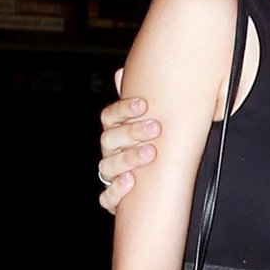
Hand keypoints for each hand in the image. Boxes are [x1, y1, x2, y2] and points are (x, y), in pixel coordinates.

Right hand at [97, 69, 160, 214]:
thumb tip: (123, 71)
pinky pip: (107, 198)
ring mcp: (111, 174)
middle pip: (109, 139)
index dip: (124, 109)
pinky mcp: (115, 198)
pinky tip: (130, 182)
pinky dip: (116, 192)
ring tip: (150, 153)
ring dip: (127, 159)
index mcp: (118, 130)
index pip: (110, 116)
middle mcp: (111, 151)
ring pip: (107, 166)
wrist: (163, 183)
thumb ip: (146, 96)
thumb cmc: (160, 142)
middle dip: (132, 132)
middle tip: (155, 127)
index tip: (144, 103)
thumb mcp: (157, 118)